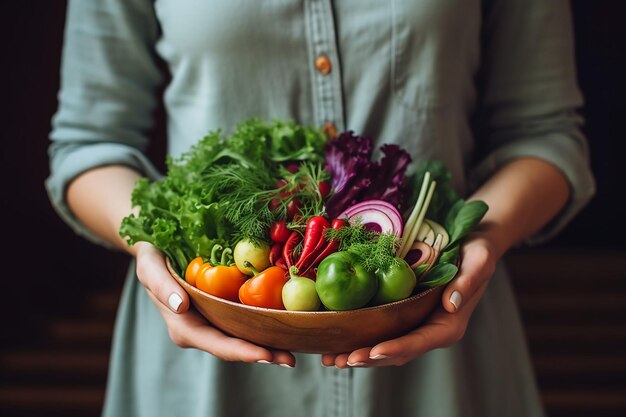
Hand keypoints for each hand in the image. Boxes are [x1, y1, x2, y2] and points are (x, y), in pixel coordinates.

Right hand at [133, 242, 295, 366]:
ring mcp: (211, 322)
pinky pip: (243, 323)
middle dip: (262, 355)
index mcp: (184, 327)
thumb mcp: (149, 267)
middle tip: (291, 359)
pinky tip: (282, 326)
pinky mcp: (221, 311)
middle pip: (234, 348)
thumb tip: (181, 306)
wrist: (155, 248)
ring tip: (292, 350)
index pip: (217, 344)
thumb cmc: (150, 257)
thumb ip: (162, 286)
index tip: (265, 355)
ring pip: (241, 338)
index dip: (242, 352)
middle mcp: (200, 330)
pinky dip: (262, 326)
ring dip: (267, 345)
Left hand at [320, 235, 496, 366]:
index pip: (420, 341)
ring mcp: (416, 325)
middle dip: (368, 358)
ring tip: (331, 358)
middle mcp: (430, 331)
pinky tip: (337, 340)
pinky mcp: (404, 316)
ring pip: (385, 347)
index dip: (396, 348)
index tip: (373, 351)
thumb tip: (450, 305)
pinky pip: (381, 332)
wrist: (471, 245)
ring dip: (359, 354)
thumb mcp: (479, 262)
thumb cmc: (477, 252)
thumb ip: (467, 283)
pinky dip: (360, 338)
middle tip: (340, 360)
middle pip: (397, 352)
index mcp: (449, 324)